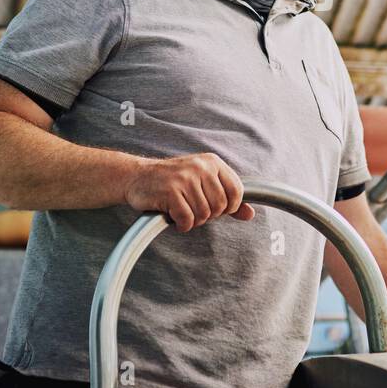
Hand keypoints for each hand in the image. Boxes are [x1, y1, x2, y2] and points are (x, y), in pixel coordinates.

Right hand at [124, 153, 255, 231]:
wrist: (137, 177)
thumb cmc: (173, 182)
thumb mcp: (203, 183)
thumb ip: (227, 198)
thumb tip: (250, 215)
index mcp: (212, 162)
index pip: (236, 191)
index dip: (229, 207)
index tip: (216, 209)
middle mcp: (200, 167)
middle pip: (220, 206)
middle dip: (208, 216)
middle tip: (193, 210)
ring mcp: (185, 178)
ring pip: (203, 215)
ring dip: (193, 221)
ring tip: (182, 212)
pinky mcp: (170, 191)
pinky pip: (187, 219)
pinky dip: (182, 225)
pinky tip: (173, 217)